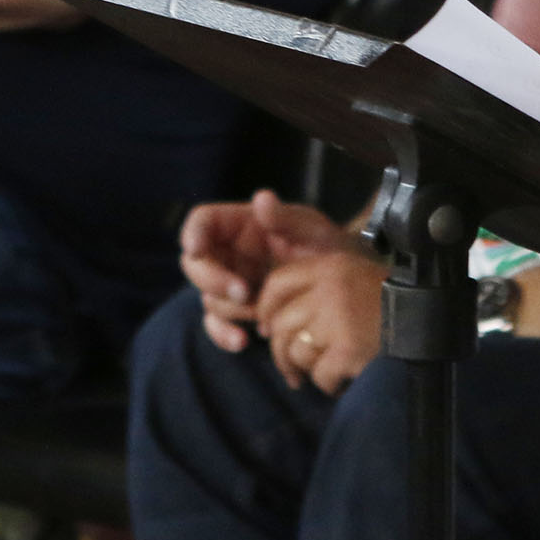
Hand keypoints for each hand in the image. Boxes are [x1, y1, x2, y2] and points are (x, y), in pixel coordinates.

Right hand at [179, 190, 359, 350]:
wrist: (345, 288)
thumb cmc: (328, 249)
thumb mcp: (314, 230)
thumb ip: (287, 218)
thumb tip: (261, 199)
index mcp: (242, 225)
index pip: (204, 220)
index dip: (193, 231)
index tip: (196, 248)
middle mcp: (231, 253)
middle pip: (195, 263)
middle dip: (212, 279)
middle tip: (243, 292)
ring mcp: (231, 283)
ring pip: (207, 296)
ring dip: (228, 309)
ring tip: (262, 314)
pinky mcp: (238, 312)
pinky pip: (216, 325)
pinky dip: (223, 334)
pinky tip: (243, 341)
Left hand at [257, 247, 389, 393]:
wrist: (430, 317)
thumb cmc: (389, 302)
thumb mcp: (351, 277)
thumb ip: (314, 289)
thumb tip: (268, 323)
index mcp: (329, 267)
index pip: (277, 284)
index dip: (265, 309)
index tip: (266, 328)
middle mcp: (328, 289)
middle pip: (280, 324)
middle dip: (281, 352)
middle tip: (291, 369)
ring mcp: (337, 319)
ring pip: (296, 352)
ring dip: (307, 368)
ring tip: (327, 370)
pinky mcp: (347, 349)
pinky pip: (320, 375)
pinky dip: (330, 384)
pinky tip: (345, 378)